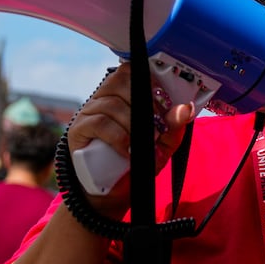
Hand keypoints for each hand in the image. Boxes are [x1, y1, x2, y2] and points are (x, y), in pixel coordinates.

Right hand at [65, 63, 195, 213]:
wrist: (115, 193)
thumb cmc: (139, 161)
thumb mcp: (164, 144)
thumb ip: (175, 126)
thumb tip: (185, 108)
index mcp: (126, 94)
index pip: (134, 70)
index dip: (151, 80)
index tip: (165, 99)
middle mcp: (106, 97)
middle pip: (123, 81)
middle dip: (145, 103)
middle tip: (157, 127)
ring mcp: (90, 111)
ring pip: (113, 103)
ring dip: (134, 124)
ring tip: (144, 144)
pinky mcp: (79, 129)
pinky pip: (99, 123)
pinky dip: (119, 137)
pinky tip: (128, 151)